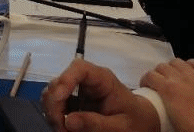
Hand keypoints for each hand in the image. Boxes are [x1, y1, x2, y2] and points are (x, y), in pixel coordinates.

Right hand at [42, 58, 160, 131]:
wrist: (140, 122)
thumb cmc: (135, 121)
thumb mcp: (120, 126)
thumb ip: (96, 123)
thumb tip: (68, 121)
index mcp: (102, 80)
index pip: (79, 68)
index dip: (65, 79)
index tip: (58, 99)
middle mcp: (86, 81)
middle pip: (60, 82)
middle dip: (55, 104)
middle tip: (61, 127)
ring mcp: (77, 91)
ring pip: (53, 93)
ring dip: (52, 111)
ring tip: (63, 130)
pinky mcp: (73, 102)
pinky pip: (55, 104)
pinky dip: (55, 116)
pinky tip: (63, 128)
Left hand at [140, 59, 193, 131]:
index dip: (190, 68)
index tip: (187, 75)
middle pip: (178, 63)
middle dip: (172, 70)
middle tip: (168, 81)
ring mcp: (182, 82)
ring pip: (164, 67)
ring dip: (159, 73)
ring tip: (156, 83)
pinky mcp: (169, 90)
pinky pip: (152, 77)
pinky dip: (147, 79)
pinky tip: (146, 84)